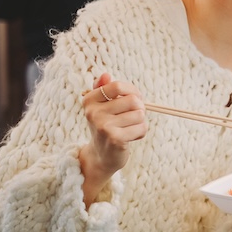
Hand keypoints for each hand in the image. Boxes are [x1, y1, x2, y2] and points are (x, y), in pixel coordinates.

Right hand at [79, 73, 147, 205]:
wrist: (101, 156)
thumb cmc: (106, 126)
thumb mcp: (102, 107)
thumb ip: (103, 89)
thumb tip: (106, 74)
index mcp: (90, 100)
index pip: (118, 86)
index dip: (132, 92)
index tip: (133, 100)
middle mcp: (93, 112)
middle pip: (133, 100)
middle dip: (139, 109)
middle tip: (132, 117)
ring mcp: (103, 125)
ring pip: (140, 114)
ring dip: (140, 122)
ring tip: (128, 129)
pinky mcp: (114, 138)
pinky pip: (142, 127)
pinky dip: (141, 133)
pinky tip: (130, 137)